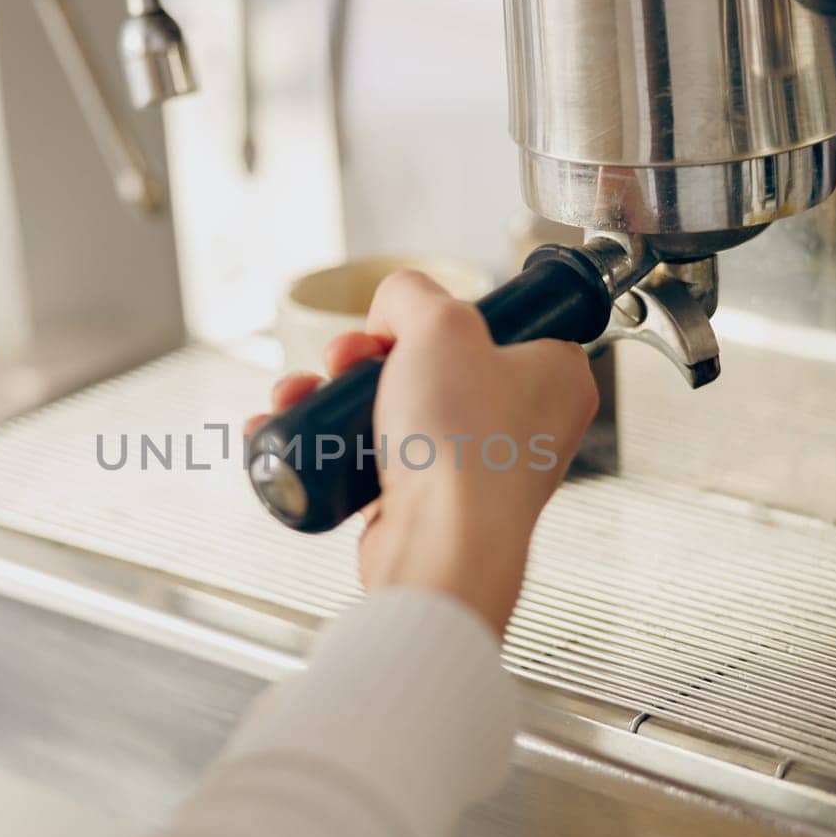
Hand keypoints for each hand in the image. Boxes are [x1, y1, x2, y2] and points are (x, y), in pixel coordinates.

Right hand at [247, 270, 597, 634]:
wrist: (442, 544)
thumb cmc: (465, 443)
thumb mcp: (442, 322)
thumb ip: (412, 292)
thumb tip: (390, 310)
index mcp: (553, 376)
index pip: (495, 322)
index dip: (438, 316)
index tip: (401, 326)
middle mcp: (522, 424)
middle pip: (428, 363)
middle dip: (364, 356)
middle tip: (344, 360)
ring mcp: (472, 466)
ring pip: (392, 409)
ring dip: (334, 395)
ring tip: (301, 393)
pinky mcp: (426, 503)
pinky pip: (369, 459)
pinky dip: (327, 444)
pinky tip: (282, 428)